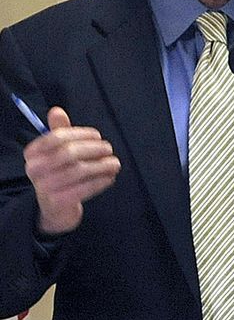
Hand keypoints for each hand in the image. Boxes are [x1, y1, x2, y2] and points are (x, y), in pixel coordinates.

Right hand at [24, 107, 120, 233]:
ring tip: (114, 163)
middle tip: (109, 149)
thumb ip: (59, 130)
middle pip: (69, 152)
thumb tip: (56, 110)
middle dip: (93, 149)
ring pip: (79, 170)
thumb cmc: (59, 173)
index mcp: (32, 153)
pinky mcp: (57, 203)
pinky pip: (83, 188)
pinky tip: (109, 177)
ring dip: (101, 165)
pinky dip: (100, 181)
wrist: (54, 209)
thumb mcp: (57, 151)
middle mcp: (34, 170)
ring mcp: (44, 187)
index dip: (81, 134)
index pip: (58, 137)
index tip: (97, 135)